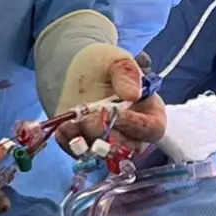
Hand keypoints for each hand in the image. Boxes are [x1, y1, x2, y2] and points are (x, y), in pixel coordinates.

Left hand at [35, 11, 163, 156]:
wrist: (76, 69)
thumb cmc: (104, 65)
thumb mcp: (117, 61)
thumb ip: (127, 73)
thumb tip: (133, 94)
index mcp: (150, 112)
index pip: (152, 129)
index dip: (136, 125)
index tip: (117, 112)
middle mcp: (132, 133)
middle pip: (127, 147)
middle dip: (107, 134)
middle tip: (89, 117)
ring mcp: (108, 142)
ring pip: (103, 154)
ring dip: (87, 140)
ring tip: (73, 121)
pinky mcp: (86, 146)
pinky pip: (79, 153)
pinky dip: (69, 142)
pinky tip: (63, 127)